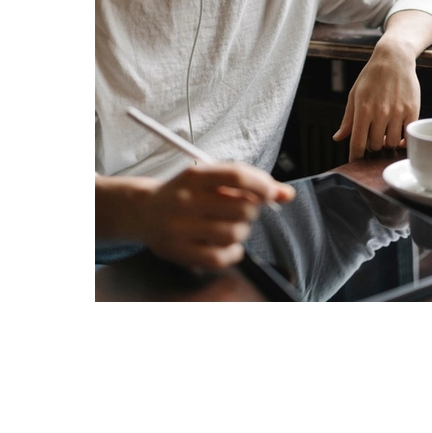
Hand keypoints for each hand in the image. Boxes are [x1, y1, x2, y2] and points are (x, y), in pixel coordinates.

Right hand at [131, 163, 294, 271]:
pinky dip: (233, 252)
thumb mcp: (212, 179)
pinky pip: (220, 258)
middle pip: (241, 207)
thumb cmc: (187, 193)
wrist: (144, 211)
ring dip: (243, 231)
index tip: (270, 193)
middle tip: (245, 210)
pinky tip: (228, 245)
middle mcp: (184, 199)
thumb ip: (250, 183)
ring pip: (234, 233)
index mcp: (194, 175)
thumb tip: (286, 194)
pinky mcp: (177, 251)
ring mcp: (179, 227)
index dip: (262, 185)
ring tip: (233, 226)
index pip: (236, 176)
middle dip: (252, 210)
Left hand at [332, 39, 420, 160]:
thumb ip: (348, 119)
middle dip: (371, 145)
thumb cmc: (371, 77)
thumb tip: (338, 138)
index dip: (355, 156)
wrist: (394, 59)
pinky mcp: (413, 110)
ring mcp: (398, 112)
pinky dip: (402, 141)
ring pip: (391, 143)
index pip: (357, 142)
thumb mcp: (354, 95)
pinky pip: (408, 136)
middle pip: (375, 146)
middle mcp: (380, 112)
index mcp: (363, 109)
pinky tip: (398, 135)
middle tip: (372, 136)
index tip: (355, 162)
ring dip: (387, 142)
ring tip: (385, 132)